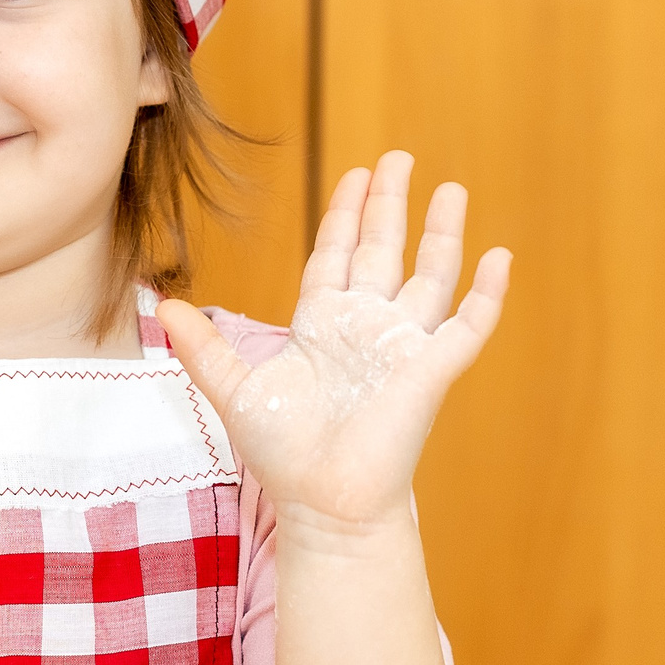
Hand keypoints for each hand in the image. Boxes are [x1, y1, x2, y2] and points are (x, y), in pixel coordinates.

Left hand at [158, 152, 509, 528]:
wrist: (323, 506)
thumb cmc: (285, 456)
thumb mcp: (235, 392)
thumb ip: (205, 348)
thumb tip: (164, 308)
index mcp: (323, 325)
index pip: (338, 254)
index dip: (347, 215)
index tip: (357, 175)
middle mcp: (366, 327)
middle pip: (384, 250)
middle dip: (391, 204)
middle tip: (400, 158)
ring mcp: (402, 346)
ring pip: (430, 275)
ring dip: (442, 233)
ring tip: (452, 188)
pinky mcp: (431, 371)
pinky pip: (468, 325)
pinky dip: (487, 293)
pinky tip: (500, 256)